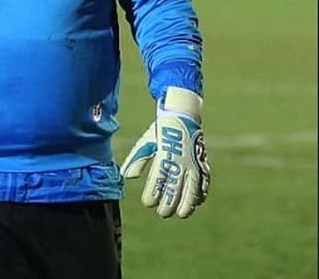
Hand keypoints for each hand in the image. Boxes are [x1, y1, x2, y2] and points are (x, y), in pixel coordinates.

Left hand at [120, 87, 209, 217]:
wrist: (182, 116)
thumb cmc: (160, 132)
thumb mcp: (145, 143)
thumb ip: (136, 160)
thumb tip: (126, 176)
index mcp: (164, 156)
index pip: (158, 181)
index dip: (152, 195)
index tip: (147, 203)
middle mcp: (180, 162)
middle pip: (175, 189)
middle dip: (169, 203)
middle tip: (162, 213)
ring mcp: (194, 164)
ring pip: (192, 189)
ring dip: (187, 204)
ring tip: (181, 214)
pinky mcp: (203, 164)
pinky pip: (204, 183)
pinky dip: (201, 194)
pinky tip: (196, 203)